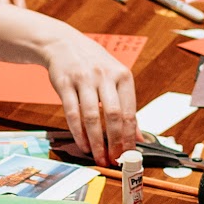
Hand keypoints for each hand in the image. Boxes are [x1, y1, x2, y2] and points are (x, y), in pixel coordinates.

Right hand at [38, 25, 137, 163]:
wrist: (64, 44)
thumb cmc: (94, 64)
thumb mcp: (115, 79)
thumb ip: (127, 107)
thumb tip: (139, 137)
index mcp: (122, 75)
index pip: (129, 112)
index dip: (130, 137)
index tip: (129, 155)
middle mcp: (104, 76)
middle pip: (113, 115)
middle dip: (115, 142)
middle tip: (114, 160)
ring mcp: (83, 79)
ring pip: (91, 116)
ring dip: (95, 141)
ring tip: (98, 157)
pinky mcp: (64, 84)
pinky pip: (72, 113)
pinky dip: (78, 133)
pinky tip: (83, 145)